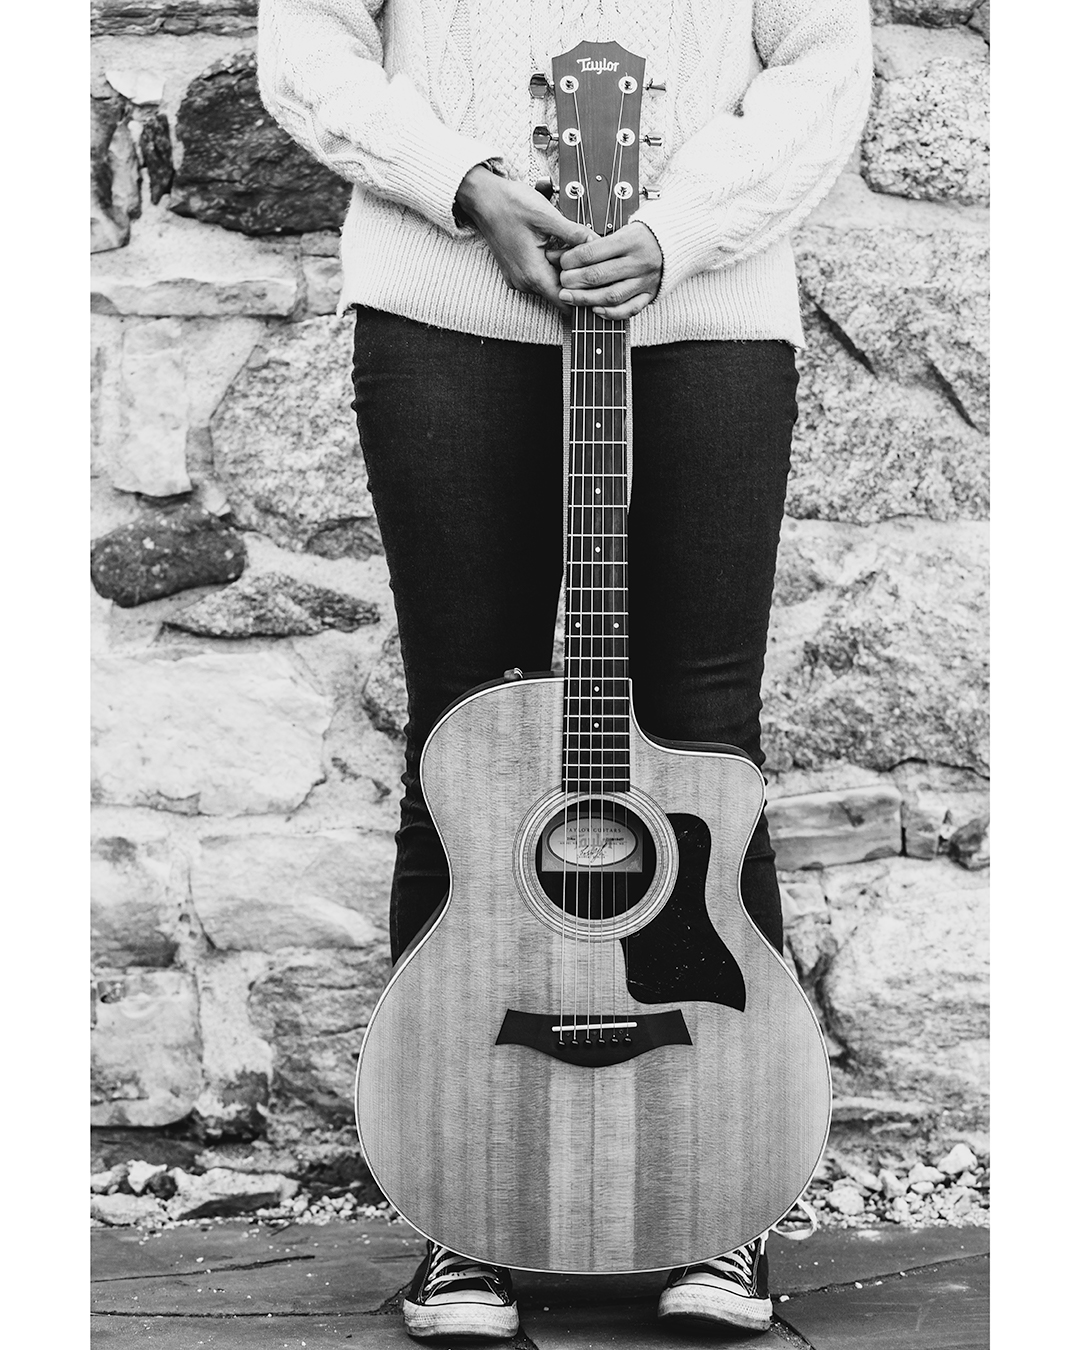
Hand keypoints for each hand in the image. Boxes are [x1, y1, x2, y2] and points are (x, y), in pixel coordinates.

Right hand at [455, 166, 595, 313]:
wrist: (483, 198)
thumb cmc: (509, 204)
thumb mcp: (546, 216)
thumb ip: (573, 233)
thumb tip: (596, 241)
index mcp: (533, 274)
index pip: (565, 301)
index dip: (584, 295)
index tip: (598, 286)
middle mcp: (524, 282)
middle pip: (560, 293)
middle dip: (576, 280)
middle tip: (592, 263)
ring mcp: (518, 278)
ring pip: (550, 284)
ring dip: (564, 272)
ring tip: (574, 251)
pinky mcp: (516, 272)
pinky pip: (539, 276)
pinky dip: (551, 266)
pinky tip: (557, 249)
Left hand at [550, 222, 662, 320]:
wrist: (675, 242)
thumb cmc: (640, 236)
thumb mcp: (618, 231)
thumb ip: (589, 244)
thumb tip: (557, 255)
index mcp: (630, 240)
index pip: (593, 252)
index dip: (572, 259)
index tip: (562, 262)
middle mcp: (639, 261)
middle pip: (599, 275)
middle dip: (575, 281)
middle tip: (562, 282)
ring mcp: (645, 280)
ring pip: (611, 296)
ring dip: (586, 299)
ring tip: (569, 297)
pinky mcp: (649, 294)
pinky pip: (629, 309)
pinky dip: (610, 313)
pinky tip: (595, 310)